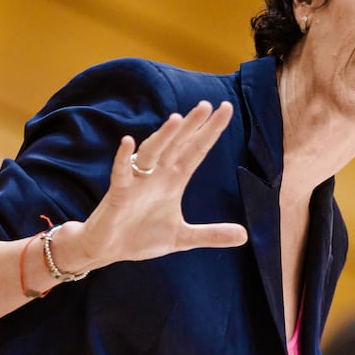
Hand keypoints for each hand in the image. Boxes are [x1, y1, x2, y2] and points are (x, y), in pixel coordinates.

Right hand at [66, 100, 248, 269]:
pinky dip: (123, 158)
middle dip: (192, 125)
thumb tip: (245, 236)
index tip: (226, 108)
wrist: (109, 249)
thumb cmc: (142, 236)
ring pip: (152, 152)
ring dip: (163, 136)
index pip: (197, 150)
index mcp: (174, 180)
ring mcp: (138, 181)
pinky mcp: (119, 193)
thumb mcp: (183, 237)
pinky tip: (128, 143)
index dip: (210, 131)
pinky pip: (121, 172)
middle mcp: (157, 174)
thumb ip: (211, 234)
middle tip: (208, 105)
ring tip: (177, 118)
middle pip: (178, 144)